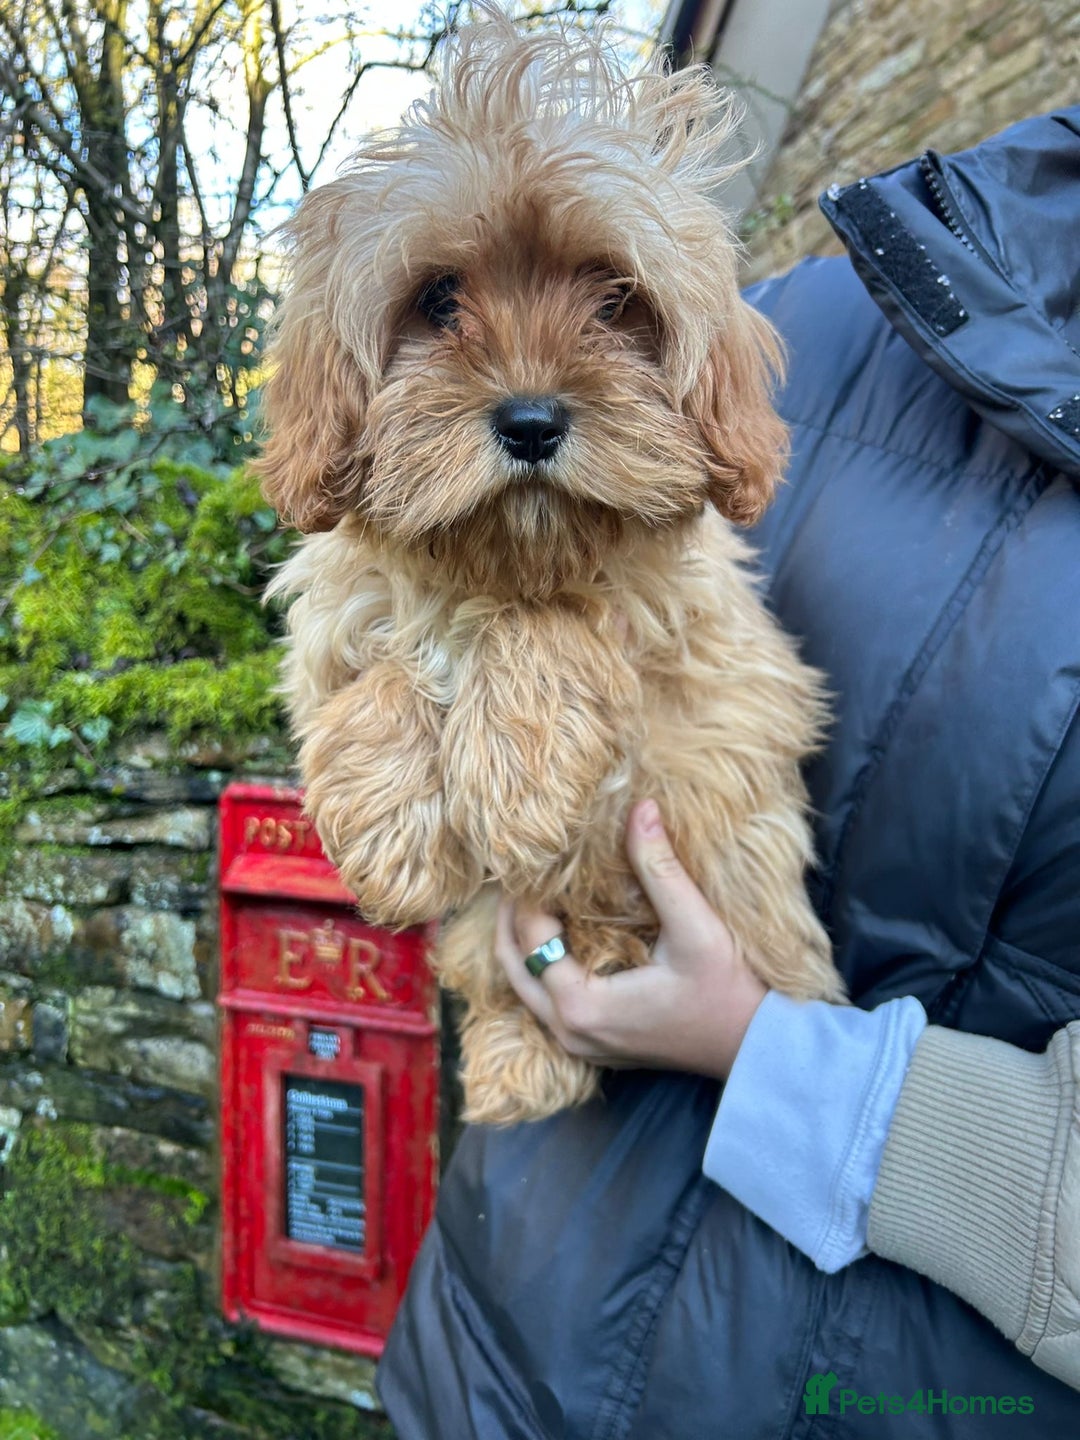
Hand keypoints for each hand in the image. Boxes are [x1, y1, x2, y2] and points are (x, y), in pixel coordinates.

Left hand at [496, 799, 767, 1079]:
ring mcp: (579, 1045)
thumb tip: (640, 809)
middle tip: (517, 874)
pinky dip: (543, 965)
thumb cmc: (729, 991)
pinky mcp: (593, 1046)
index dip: (527, 897)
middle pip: (512, 966)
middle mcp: (570, 1031)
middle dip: (510, 918)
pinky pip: (546, 1001)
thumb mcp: (696, 927)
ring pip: (525, 987)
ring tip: (533, 896)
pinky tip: (560, 932)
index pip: (531, 939)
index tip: (534, 858)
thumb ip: (660, 869)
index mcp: (583, 1005)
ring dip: (524, 942)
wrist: (755, 1047)